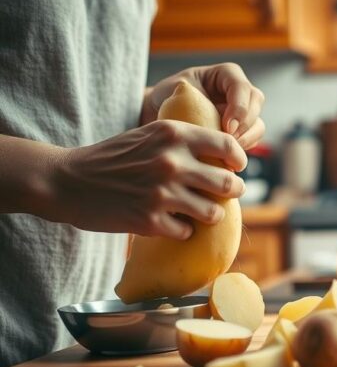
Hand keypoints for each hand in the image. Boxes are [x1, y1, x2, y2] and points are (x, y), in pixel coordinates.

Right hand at [53, 120, 246, 238]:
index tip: (237, 168)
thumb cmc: (113, 157)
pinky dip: (182, 230)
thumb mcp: (149, 134)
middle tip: (228, 194)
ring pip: (213, 212)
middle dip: (233, 191)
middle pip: (228, 183)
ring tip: (202, 212)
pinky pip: (186, 231)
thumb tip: (225, 157)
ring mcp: (161, 193)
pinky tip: (172, 224)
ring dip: (211, 215)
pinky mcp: (149, 221)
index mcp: (173, 134)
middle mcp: (171, 162)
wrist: (67, 180)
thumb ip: (184, 141)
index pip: (228, 145)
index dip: (238, 160)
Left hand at [145, 63, 265, 148]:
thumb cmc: (167, 97)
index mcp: (226, 74)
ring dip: (246, 140)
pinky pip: (252, 141)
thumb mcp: (175, 90)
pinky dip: (241, 150)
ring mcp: (244, 112)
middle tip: (228, 142)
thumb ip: (192, 97)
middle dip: (244, 125)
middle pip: (256, 104)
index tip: (226, 127)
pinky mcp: (242, 131)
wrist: (162, 113)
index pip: (241, 87)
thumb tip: (204, 114)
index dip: (239, 107)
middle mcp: (240, 92)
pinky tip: (224, 156)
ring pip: (258, 125)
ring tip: (225, 152)